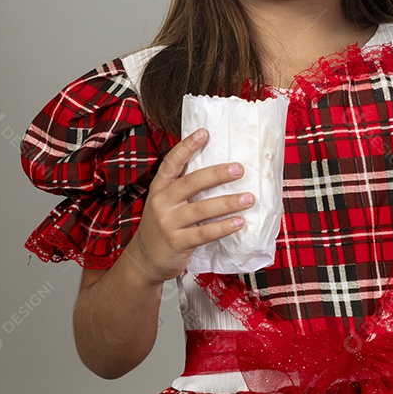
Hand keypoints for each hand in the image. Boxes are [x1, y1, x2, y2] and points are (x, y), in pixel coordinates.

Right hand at [125, 129, 253, 284]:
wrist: (144, 260)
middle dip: (217, 174)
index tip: (205, 133)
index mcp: (160, 187)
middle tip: (239, 169)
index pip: (172, 162)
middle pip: (191, 182)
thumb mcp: (165, 202)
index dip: (187, 146)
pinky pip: (204, 233)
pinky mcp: (177, 243)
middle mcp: (161, 202)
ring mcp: (168, 223)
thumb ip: (183, 188)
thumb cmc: (163, 225)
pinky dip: (223, 227)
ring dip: (227, 202)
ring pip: (201, 208)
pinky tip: (239, 223)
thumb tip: (219, 170)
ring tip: (248, 198)